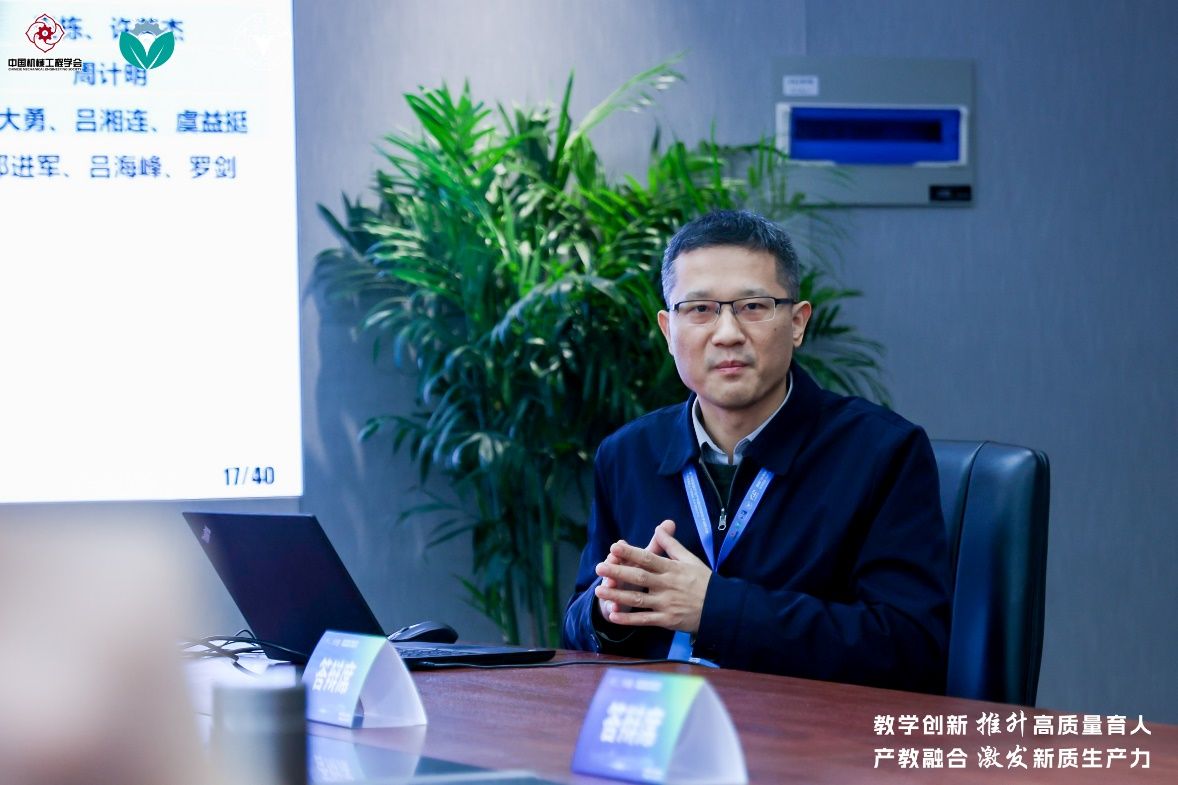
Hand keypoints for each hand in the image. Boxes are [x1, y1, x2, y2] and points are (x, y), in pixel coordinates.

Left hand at [594, 522, 711, 632]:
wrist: (721, 608)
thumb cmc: (704, 581)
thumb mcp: (690, 559)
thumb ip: (672, 545)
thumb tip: (660, 527)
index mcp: (672, 569)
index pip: (648, 558)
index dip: (630, 553)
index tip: (614, 547)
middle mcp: (667, 585)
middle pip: (639, 578)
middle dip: (618, 572)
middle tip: (599, 567)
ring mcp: (666, 604)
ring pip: (638, 599)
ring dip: (617, 594)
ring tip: (599, 590)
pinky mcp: (667, 620)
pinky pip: (644, 620)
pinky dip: (628, 619)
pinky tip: (613, 615)